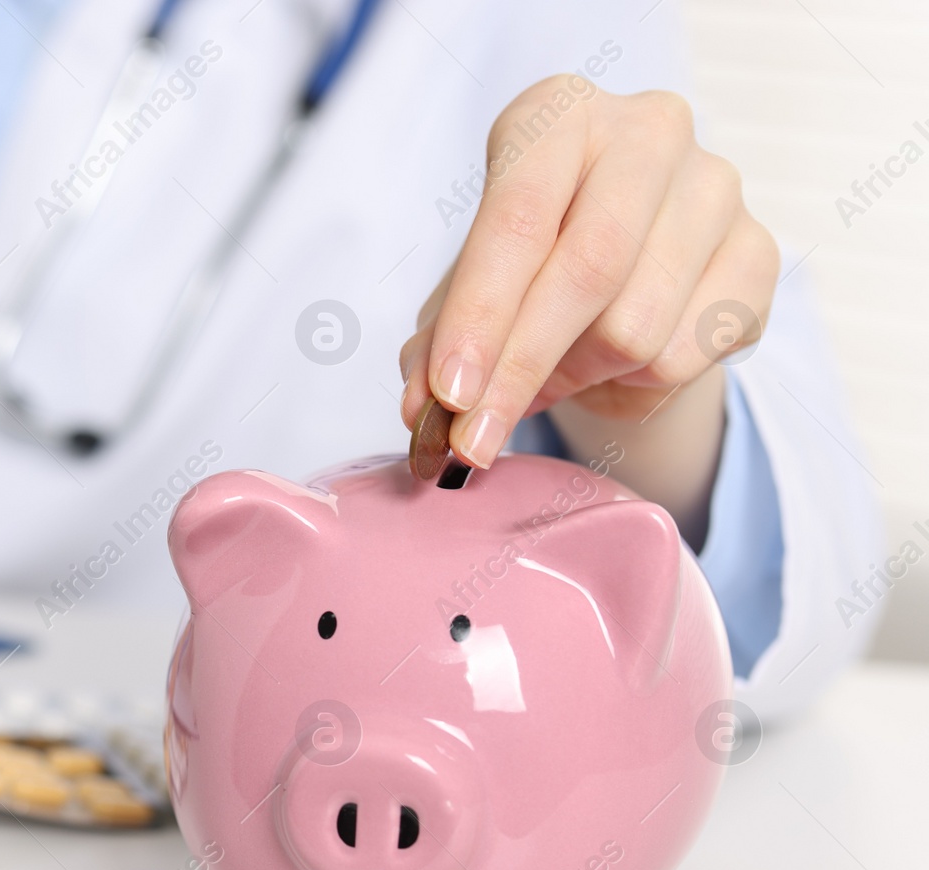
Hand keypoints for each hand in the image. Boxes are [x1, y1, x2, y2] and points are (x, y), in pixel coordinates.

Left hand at [400, 78, 777, 491]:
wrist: (627, 270)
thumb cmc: (531, 265)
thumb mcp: (469, 289)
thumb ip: (438, 344)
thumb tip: (422, 409)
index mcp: (560, 114)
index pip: (518, 219)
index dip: (479, 315)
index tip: (450, 396)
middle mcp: (648, 131)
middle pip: (588, 271)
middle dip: (521, 368)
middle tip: (474, 440)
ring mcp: (717, 187)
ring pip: (637, 327)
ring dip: (578, 375)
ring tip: (558, 368)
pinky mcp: (760, 252)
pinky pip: (686, 355)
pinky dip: (634, 383)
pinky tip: (620, 360)